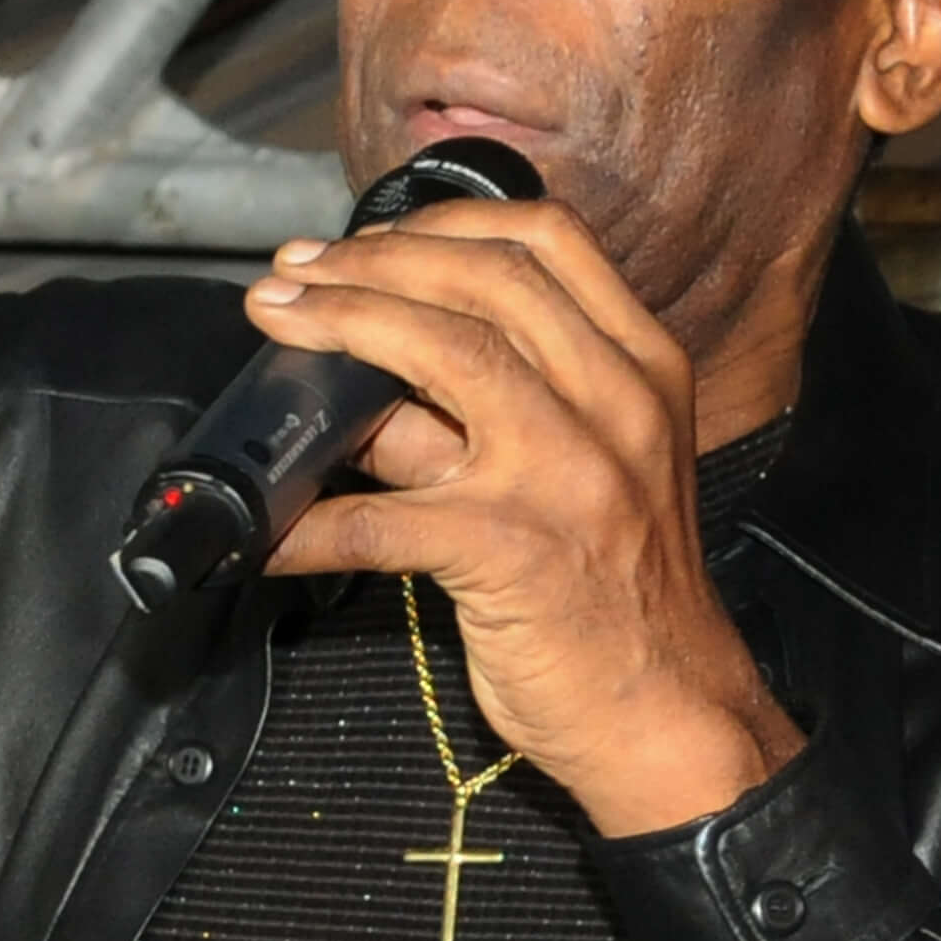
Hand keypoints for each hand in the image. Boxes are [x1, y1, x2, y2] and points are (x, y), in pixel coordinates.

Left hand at [248, 196, 805, 838]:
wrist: (673, 718)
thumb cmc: (619, 589)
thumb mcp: (582, 468)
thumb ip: (482, 413)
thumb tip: (361, 373)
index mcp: (642, 368)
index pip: (547, 242)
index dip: (440, 221)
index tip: (366, 238)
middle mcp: (617, 404)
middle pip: (482, 278)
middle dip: (370, 261)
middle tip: (293, 276)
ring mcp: (570, 472)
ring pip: (441, 351)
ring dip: (340, 326)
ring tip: (275, 325)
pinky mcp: (515, 550)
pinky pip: (383, 516)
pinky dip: (312, 519)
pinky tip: (266, 530)